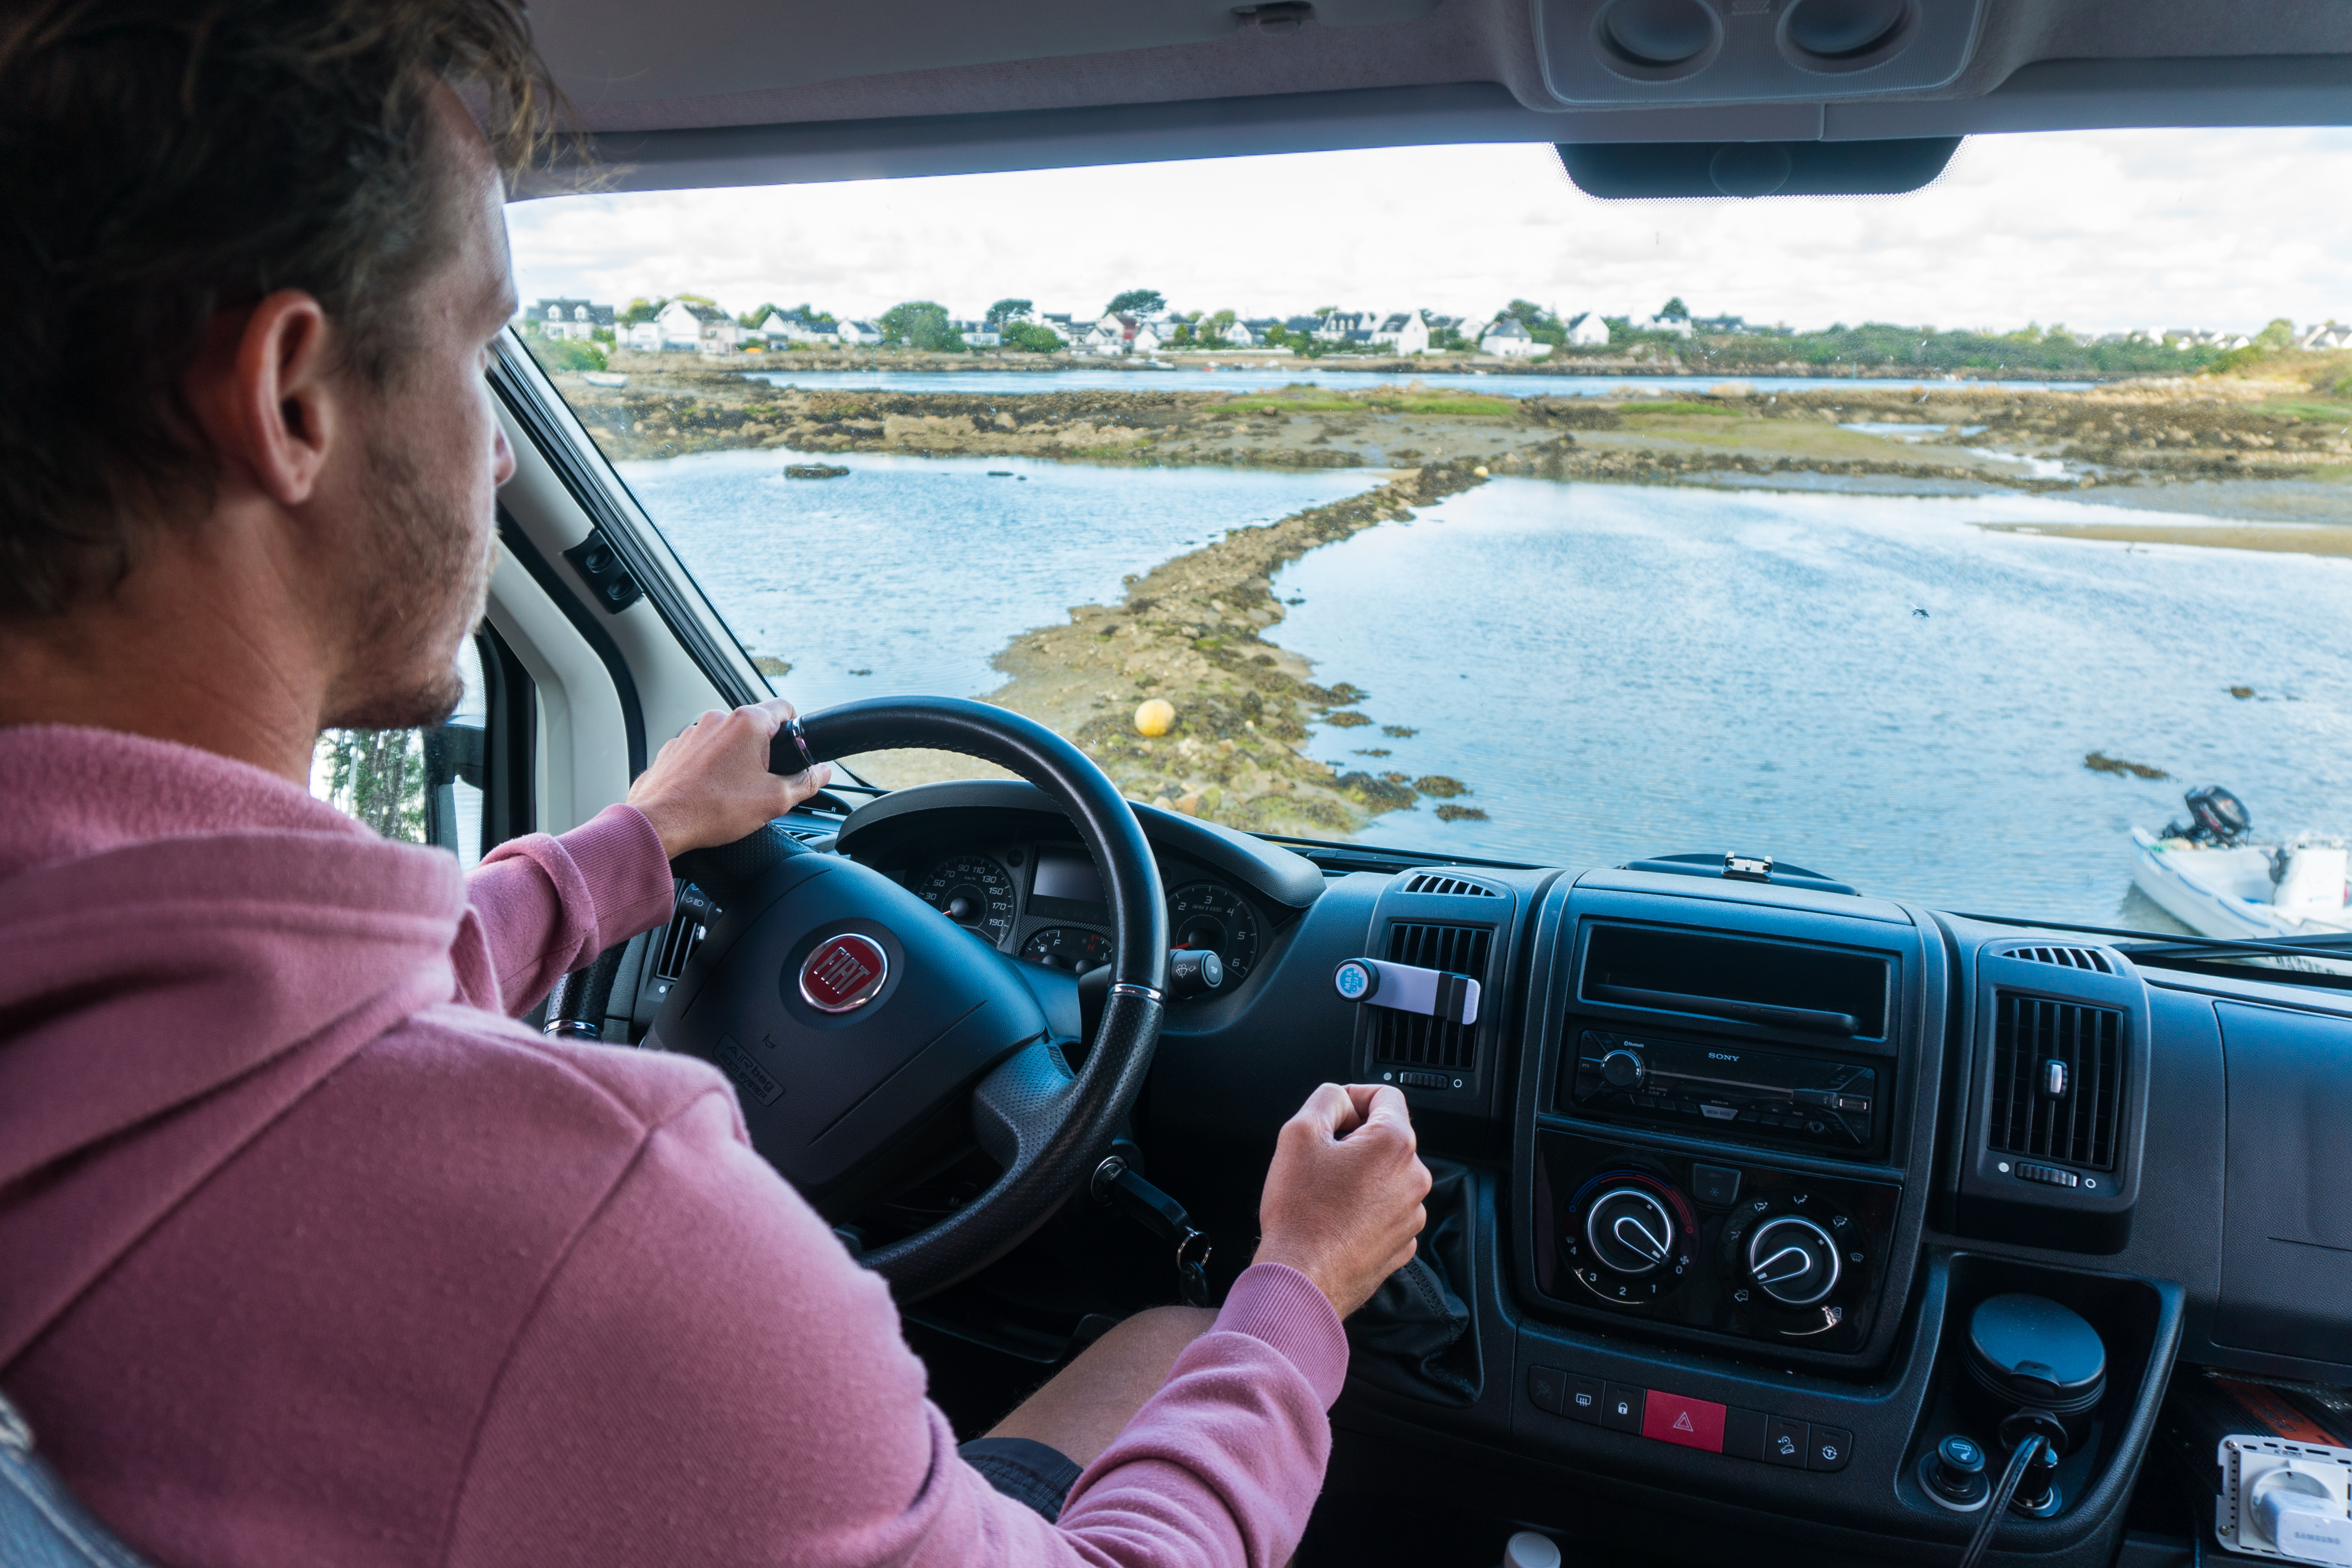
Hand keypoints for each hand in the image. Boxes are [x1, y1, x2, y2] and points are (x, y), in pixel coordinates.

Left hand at [626, 698, 832, 859]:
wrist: (659, 823)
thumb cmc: (712, 809)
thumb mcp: (774, 800)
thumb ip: (805, 782)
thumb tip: (822, 773)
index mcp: (747, 722)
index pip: (785, 707)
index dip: (796, 728)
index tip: (795, 748)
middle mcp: (717, 719)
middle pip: (755, 726)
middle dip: (763, 751)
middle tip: (763, 782)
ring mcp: (692, 732)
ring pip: (726, 740)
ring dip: (734, 759)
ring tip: (732, 792)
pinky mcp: (674, 748)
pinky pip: (702, 752)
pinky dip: (709, 767)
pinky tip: (709, 792)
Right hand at [1252, 1083, 1431, 1318]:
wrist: (1302, 1280)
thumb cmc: (1300, 1213)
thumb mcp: (1299, 1132)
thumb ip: (1326, 1099)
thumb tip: (1342, 1099)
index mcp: (1394, 1144)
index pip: (1386, 1095)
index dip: (1353, 1097)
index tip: (1332, 1115)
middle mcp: (1414, 1177)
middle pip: (1387, 1137)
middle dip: (1355, 1139)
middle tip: (1320, 1158)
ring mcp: (1412, 1214)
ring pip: (1386, 1175)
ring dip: (1360, 1174)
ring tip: (1325, 1193)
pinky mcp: (1403, 1243)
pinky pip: (1386, 1209)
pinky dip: (1366, 1207)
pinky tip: (1336, 1217)